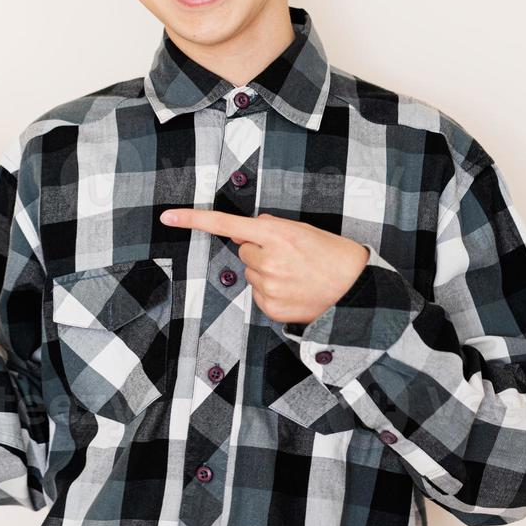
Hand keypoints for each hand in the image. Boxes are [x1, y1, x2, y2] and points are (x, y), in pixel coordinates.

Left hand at [158, 208, 369, 324]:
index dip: (193, 220)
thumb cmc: (332, 256)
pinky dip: (272, 292)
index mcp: (276, 235)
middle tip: (291, 258)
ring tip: (297, 275)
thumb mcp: (303, 230)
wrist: (357, 291)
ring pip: (251, 274)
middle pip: (243, 250)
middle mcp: (267, 260)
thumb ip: (271, 227)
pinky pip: (258, 295)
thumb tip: (245, 229)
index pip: (226, 224)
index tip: (167, 217)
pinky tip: (294, 291)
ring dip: (267, 273)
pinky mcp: (269, 308)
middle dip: (260, 252)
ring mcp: (267, 287)